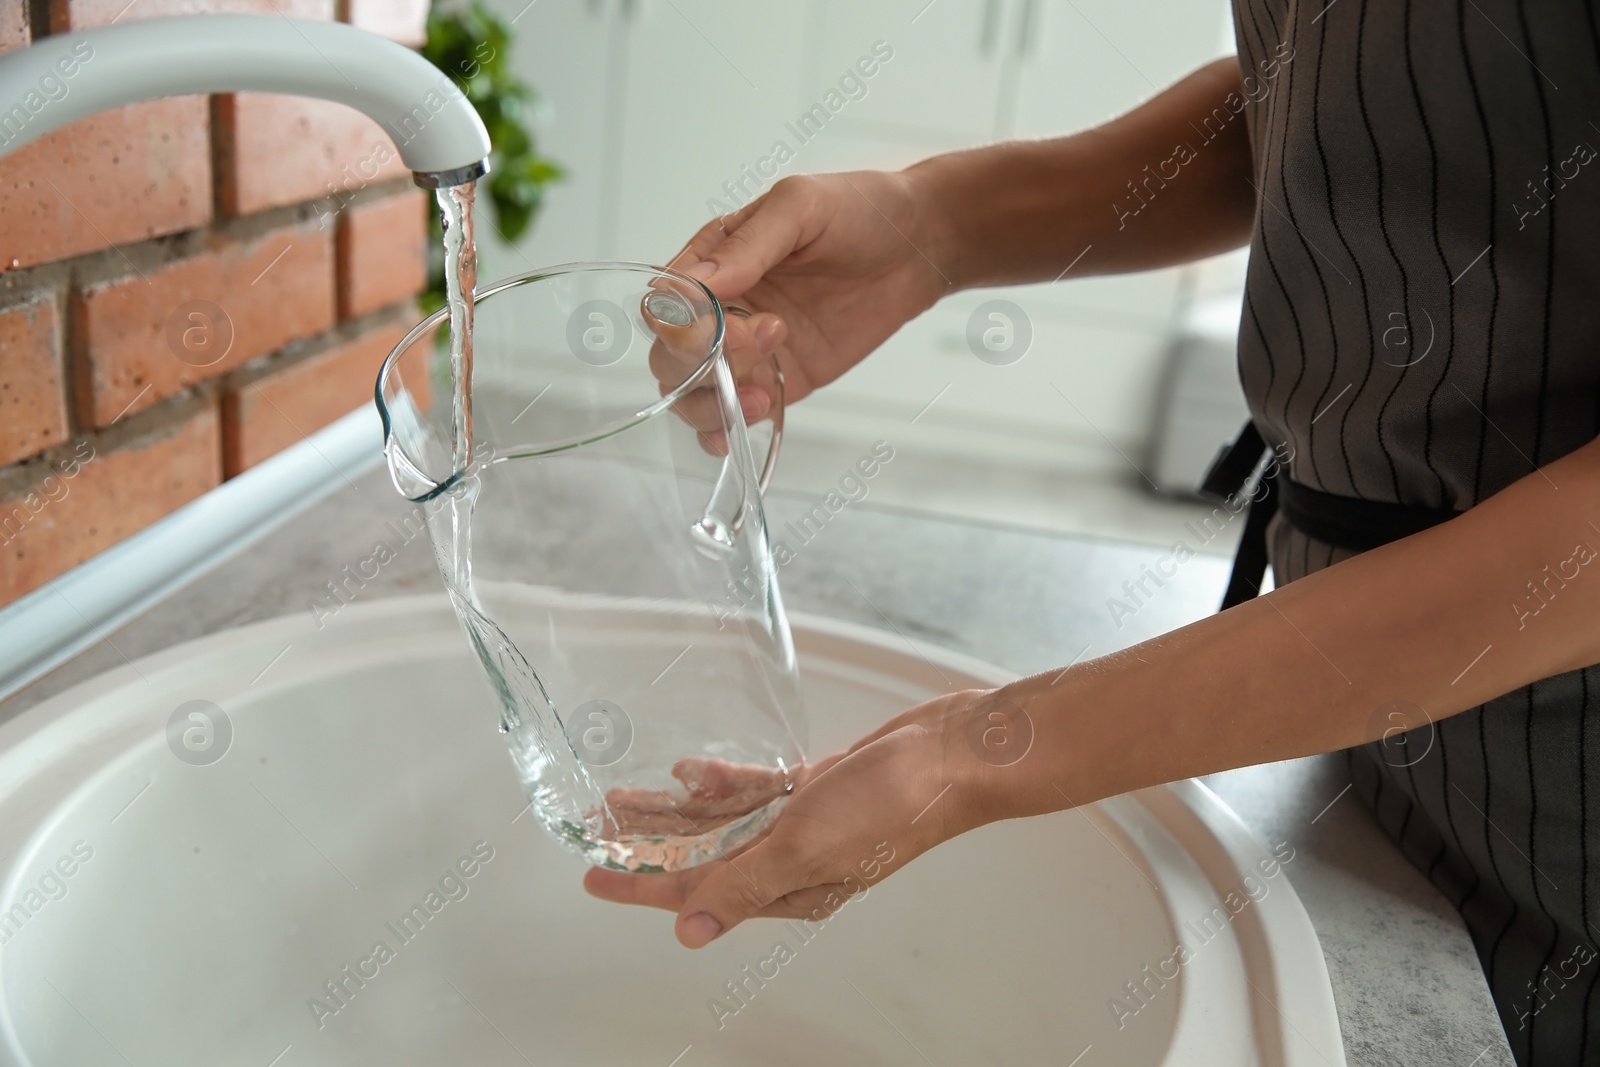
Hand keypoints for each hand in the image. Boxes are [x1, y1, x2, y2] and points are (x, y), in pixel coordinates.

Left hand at [583, 688, 999, 947]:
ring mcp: (804, 826)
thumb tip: (688, 933)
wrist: (952, 755)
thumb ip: (742, 886)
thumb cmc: (888, 805)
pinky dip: (723, 783)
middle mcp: (791, 864)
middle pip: (702, 859)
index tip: (592, 878)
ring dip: (676, 811)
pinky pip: (755, 792)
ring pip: (723, 824)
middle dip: (647, 846)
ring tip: (625, 797)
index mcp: (789, 891)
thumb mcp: (803, 848)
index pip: (695, 894)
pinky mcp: (816, 791)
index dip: (640, 886)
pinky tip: (690, 773)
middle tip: (595, 830)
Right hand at [660, 170, 952, 423]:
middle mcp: (721, 308)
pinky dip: (729, 428)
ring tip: (763, 392)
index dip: (686, 325)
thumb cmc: (862, 211)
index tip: (734, 322)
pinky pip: (734, 414)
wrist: (919, 245)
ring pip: (693, 394)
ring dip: (714, 403)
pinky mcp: (779, 379)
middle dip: (703, 365)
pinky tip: (756, 414)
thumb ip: (749, 244)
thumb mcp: (801, 206)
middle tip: (766, 341)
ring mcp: (748, 349)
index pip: (666, 304)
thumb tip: (699, 282)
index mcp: (713, 260)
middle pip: (670, 356)